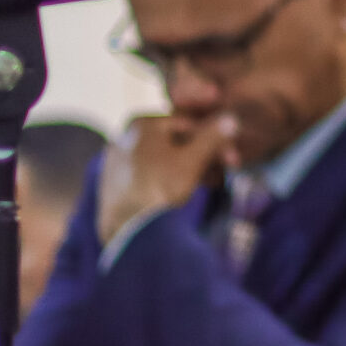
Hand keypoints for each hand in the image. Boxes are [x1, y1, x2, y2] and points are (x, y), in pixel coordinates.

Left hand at [96, 111, 231, 244]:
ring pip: (163, 157)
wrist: (127, 226)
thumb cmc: (161, 186)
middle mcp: (124, 135)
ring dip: (188, 168)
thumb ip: (212, 137)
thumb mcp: (193, 159)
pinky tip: (183, 191)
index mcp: (142, 123)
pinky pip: (148, 171)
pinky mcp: (114, 180)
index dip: (215, 142)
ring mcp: (117, 158)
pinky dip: (167, 177)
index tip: (231, 160)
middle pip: (175, 141)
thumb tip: (230, 119)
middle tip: (220, 174)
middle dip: (201, 156)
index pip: (189, 125)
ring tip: (205, 184)